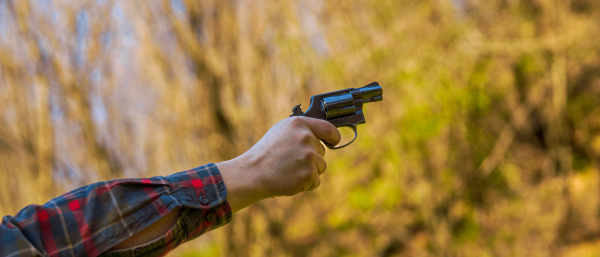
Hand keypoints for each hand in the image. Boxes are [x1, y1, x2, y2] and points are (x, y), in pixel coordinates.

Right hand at [217, 117, 340, 211]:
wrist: (252, 173)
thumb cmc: (266, 153)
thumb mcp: (281, 132)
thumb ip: (302, 131)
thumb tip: (322, 136)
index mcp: (299, 124)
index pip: (328, 128)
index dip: (334, 137)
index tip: (334, 142)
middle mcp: (306, 138)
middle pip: (322, 152)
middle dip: (311, 159)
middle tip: (289, 162)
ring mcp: (308, 156)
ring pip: (321, 167)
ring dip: (309, 172)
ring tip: (289, 170)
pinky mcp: (309, 174)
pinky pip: (315, 181)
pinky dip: (305, 184)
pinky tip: (290, 179)